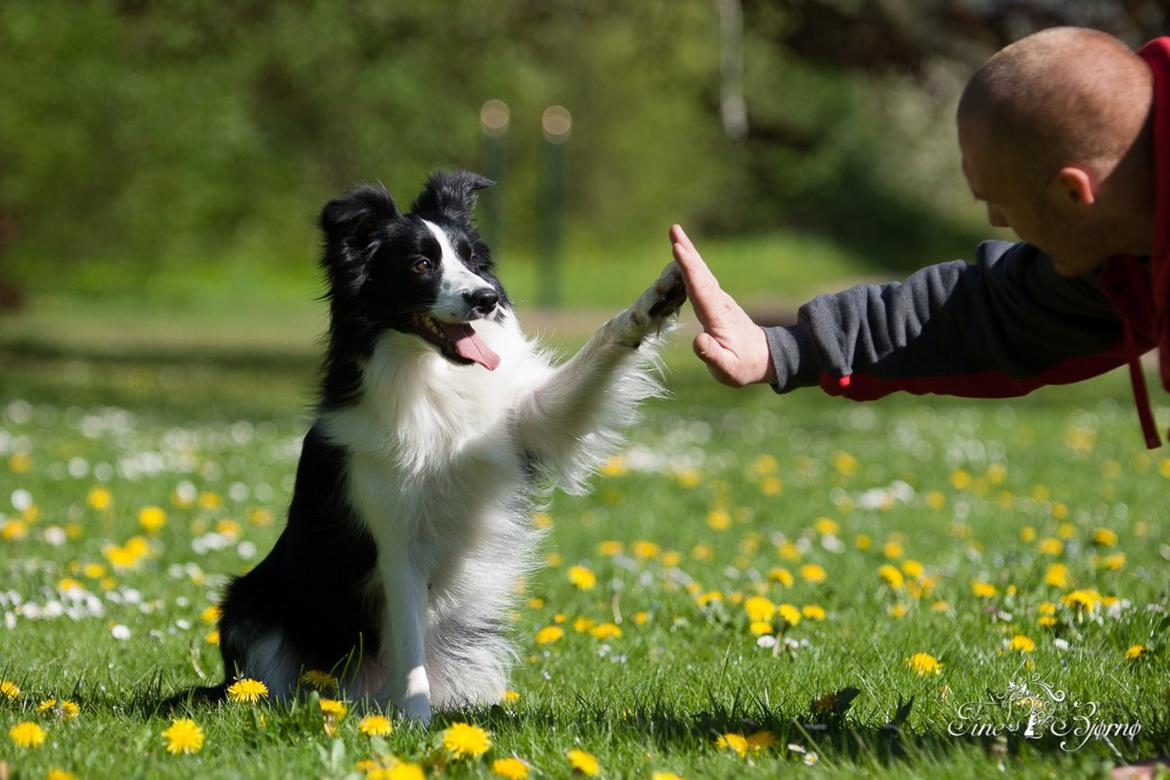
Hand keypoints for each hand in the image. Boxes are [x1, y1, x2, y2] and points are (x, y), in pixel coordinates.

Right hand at [670, 224, 776, 386]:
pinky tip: (684, 257)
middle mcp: (719, 304)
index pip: (700, 290)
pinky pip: (701, 280)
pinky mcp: (717, 302)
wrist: (764, 359)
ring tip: (676, 236)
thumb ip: (713, 356)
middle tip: (674, 229)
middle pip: (701, 274)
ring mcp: (719, 301)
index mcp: (717, 318)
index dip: (688, 269)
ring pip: (702, 274)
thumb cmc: (743, 367)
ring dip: (689, 254)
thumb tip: (698, 341)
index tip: (678, 249)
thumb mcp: (729, 370)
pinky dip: (691, 266)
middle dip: (688, 252)